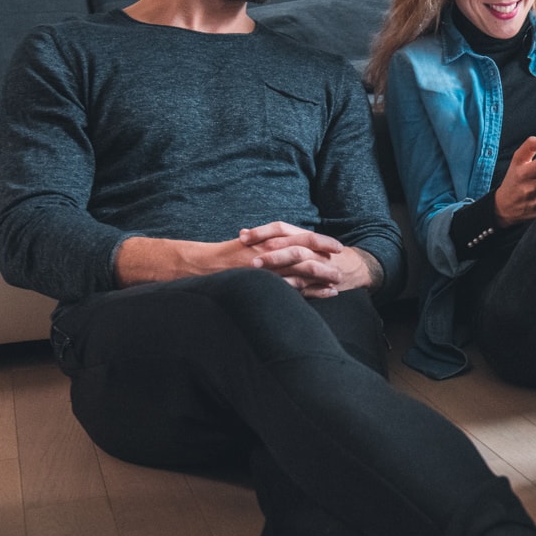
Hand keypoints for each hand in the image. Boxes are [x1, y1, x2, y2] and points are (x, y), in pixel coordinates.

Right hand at [114, 223, 367, 297]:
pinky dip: (301, 292)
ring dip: (317, 278)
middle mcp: (264, 252)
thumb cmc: (216, 258)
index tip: (335, 246)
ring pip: (295, 271)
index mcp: (263, 241)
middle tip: (344, 263)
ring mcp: (259, 268)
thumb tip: (277, 256)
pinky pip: (281, 287)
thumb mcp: (242, 249)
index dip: (317, 242)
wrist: (191, 266)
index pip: (297, 237)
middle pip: (302, 252)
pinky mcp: (254, 282)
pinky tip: (315, 297)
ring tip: (337, 284)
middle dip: (323, 258)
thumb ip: (260, 250)